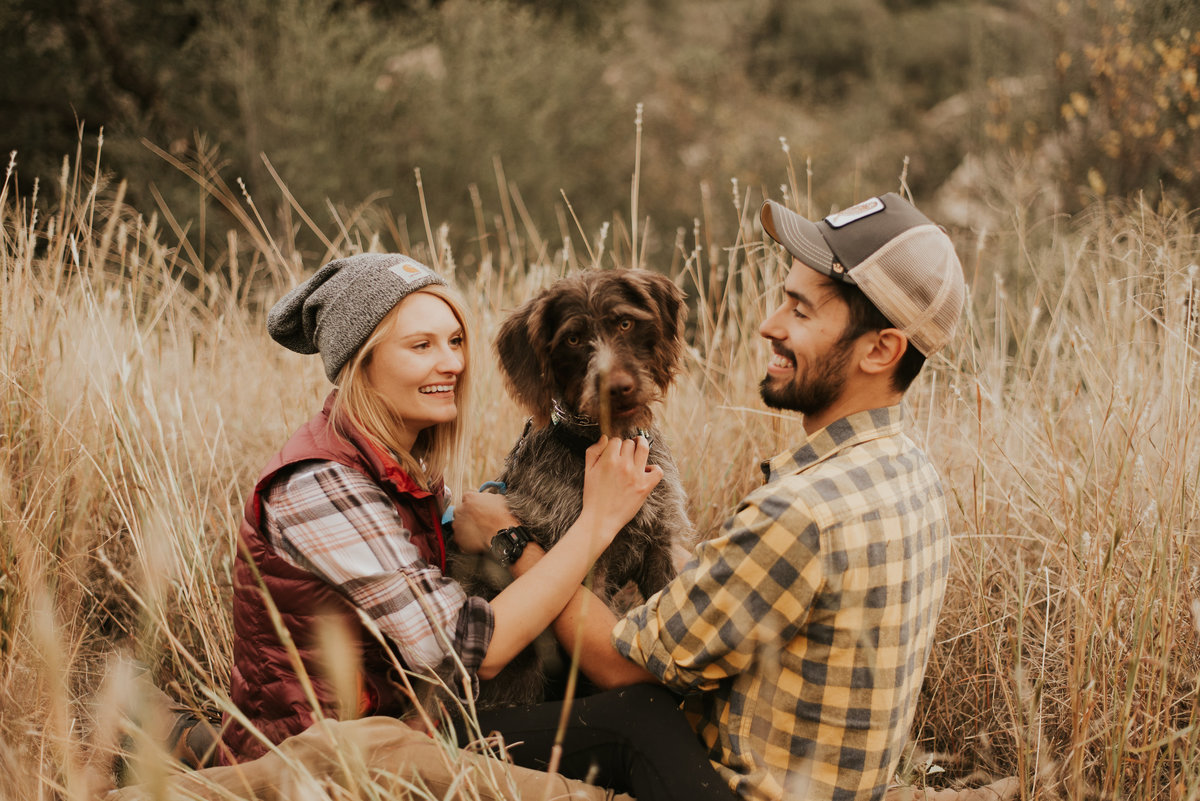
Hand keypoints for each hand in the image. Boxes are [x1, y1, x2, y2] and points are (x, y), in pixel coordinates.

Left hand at [453, 491, 519, 552]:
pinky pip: (460, 538)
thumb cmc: (502, 516)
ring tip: (479, 532)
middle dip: (467, 516)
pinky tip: (477, 540)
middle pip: (460, 511)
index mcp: (469, 498)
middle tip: (478, 522)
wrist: (502, 534)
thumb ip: (486, 497)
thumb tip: (484, 497)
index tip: (478, 510)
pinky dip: (466, 540)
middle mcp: (460, 509)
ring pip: (459, 525)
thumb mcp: (497, 499)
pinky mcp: (458, 538)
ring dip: (466, 528)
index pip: (466, 499)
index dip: (473, 505)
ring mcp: (457, 524)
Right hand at [579, 435, 662, 551]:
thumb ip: (593, 451)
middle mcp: (623, 465)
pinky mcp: (645, 487)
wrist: (600, 519)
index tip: (615, 450)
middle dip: (627, 446)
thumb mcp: (587, 471)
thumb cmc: (593, 495)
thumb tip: (604, 438)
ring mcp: (636, 475)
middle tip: (625, 454)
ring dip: (642, 445)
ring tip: (640, 447)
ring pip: (644, 448)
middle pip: (630, 443)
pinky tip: (646, 471)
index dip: (615, 444)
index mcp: (608, 460)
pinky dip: (654, 468)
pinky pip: (657, 470)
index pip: (616, 440)